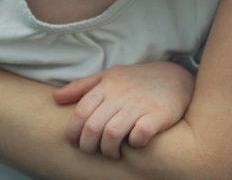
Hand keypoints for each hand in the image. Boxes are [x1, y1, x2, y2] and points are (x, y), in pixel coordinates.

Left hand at [53, 61, 194, 159]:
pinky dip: (134, 144)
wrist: (175, 77)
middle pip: (93, 126)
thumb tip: (56, 98)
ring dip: (108, 150)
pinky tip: (134, 144)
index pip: (80, 112)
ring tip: (113, 153)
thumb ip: (82, 87)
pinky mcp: (158, 115)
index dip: (73, 132)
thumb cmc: (136, 80)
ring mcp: (139, 105)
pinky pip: (139, 135)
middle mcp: (120, 95)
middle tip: (93, 151)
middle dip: (88, 146)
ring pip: (112, 133)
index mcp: (106, 86)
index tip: (75, 143)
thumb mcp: (108, 76)